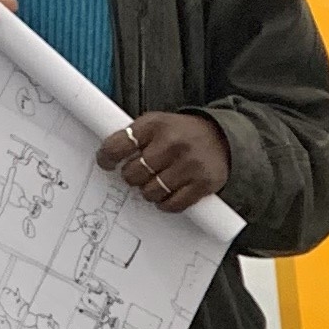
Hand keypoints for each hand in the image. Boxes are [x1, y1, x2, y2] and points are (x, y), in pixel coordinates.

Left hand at [99, 109, 231, 214]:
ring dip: (149, 192)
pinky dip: (166, 203)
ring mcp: (189, 164)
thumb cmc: (183, 134)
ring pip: (152, 192)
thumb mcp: (158, 124)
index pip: (120, 144)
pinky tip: (168, 194)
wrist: (222, 138)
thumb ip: (136, 137)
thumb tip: (110, 158)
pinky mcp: (203, 183)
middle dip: (132, 177)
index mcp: (156, 124)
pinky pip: (173, 204)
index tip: (106, 163)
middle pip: (134, 173)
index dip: (107, 157)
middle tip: (139, 174)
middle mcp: (172, 143)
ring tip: (155, 183)